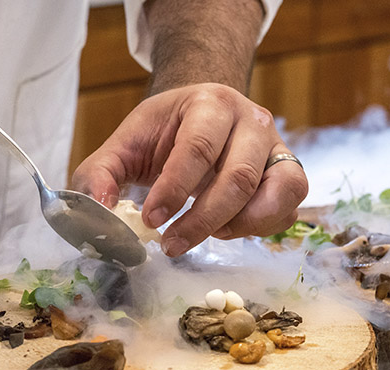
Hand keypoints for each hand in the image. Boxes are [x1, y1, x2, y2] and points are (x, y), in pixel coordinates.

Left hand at [71, 83, 307, 256]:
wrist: (204, 115)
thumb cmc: (165, 132)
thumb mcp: (125, 144)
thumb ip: (100, 174)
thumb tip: (99, 211)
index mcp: (210, 103)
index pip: (197, 148)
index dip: (174, 189)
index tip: (151, 221)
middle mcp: (252, 121)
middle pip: (238, 177)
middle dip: (202, 220)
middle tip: (172, 245)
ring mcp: (278, 147)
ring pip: (276, 194)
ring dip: (239, 226)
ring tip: (207, 235)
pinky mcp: (290, 174)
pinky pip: (288, 210)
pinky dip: (260, 228)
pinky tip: (228, 229)